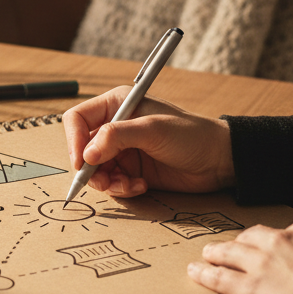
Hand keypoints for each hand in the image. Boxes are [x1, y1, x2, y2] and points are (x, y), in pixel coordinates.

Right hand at [62, 88, 234, 196]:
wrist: (219, 160)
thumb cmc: (191, 135)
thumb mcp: (153, 130)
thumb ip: (117, 137)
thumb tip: (87, 153)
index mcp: (116, 105)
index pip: (77, 119)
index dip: (74, 140)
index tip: (81, 162)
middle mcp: (115, 127)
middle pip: (82, 149)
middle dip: (91, 168)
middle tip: (105, 181)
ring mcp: (123, 150)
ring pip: (95, 170)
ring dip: (107, 182)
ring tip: (128, 185)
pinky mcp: (131, 170)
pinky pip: (112, 183)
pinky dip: (121, 188)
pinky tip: (140, 185)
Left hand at [187, 219, 292, 293]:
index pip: (284, 232)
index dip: (275, 242)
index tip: (272, 246)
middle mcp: (281, 241)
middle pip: (253, 237)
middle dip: (242, 242)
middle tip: (233, 247)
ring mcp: (261, 262)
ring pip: (230, 253)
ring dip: (217, 253)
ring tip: (208, 254)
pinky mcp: (247, 288)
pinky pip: (220, 277)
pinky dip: (205, 274)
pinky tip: (196, 271)